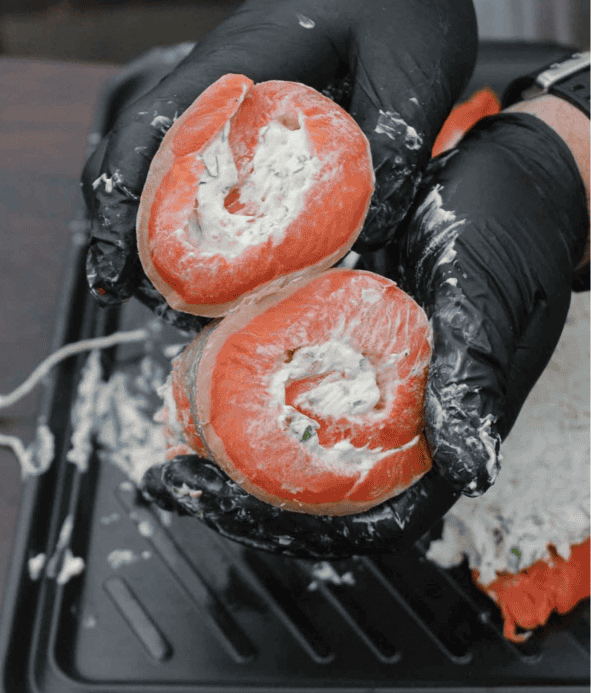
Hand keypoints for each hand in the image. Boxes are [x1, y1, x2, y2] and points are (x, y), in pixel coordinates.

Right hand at [83, 0, 476, 322]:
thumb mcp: (409, 66)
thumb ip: (392, 144)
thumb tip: (373, 234)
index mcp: (228, 72)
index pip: (143, 138)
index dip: (117, 210)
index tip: (115, 274)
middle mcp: (207, 94)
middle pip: (131, 170)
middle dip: (128, 245)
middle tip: (153, 309)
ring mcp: (219, 113)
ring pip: (158, 181)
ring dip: (157, 244)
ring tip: (180, 306)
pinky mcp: (241, 130)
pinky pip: (199, 181)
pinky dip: (197, 229)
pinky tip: (219, 273)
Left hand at [141, 110, 588, 558]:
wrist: (524, 166)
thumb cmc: (519, 227)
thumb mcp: (487, 300)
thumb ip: (469, 382)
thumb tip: (469, 472)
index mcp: (442, 434)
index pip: (360, 521)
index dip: (281, 526)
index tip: (206, 498)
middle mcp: (399, 420)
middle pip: (309, 493)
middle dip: (234, 493)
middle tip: (169, 474)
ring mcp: (369, 384)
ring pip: (292, 443)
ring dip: (229, 448)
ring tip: (172, 431)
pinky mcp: (346, 340)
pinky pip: (289, 379)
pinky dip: (242, 384)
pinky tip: (199, 365)